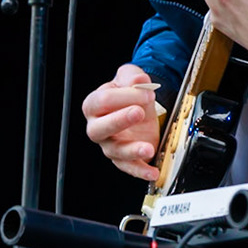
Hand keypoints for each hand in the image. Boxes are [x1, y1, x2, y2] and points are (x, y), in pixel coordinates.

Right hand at [82, 63, 163, 181]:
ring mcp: (110, 145)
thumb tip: (139, 80)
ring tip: (148, 148)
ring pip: (115, 151)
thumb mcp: (130, 77)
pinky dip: (141, 171)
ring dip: (132, 150)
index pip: (102, 101)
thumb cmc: (130, 93)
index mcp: (94, 105)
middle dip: (119, 120)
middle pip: (99, 129)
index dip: (124, 96)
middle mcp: (98, 127)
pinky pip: (130, 167)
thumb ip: (132, 75)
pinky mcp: (125, 158)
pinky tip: (153, 172)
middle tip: (139, 112)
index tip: (146, 93)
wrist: (141, 107)